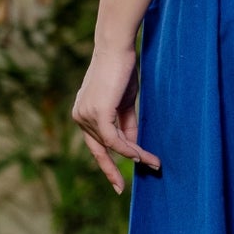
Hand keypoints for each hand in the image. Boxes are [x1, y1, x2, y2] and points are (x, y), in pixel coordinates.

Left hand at [72, 44, 161, 193]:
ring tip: (154, 162)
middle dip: (119, 166)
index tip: (117, 185)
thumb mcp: (123, 103)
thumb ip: (124, 125)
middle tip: (135, 179)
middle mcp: (79, 117)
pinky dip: (129, 149)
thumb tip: (133, 148)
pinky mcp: (97, 113)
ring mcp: (85, 115)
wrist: (117, 48)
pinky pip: (114, 140)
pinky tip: (141, 155)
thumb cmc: (121, 70)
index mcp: (82, 114)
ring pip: (112, 145)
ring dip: (135, 155)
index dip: (106, 166)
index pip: (94, 146)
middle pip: (103, 149)